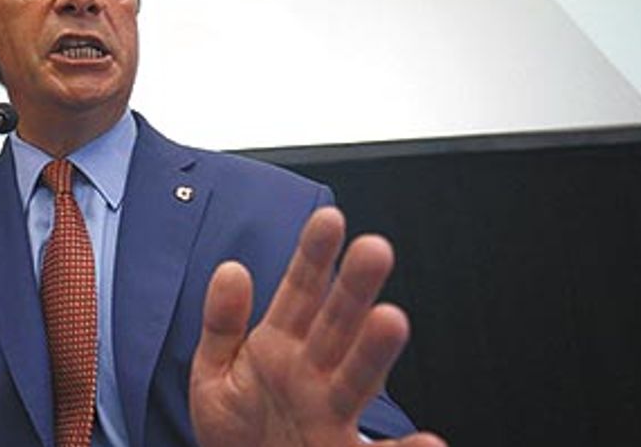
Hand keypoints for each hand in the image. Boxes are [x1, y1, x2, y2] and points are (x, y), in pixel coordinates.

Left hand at [189, 207, 444, 446]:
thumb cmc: (233, 428)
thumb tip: (231, 269)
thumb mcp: (213, 373)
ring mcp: (329, 412)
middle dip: (354, 287)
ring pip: (356, 375)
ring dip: (375, 349)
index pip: (301, 290)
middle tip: (375, 248)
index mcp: (281, 344)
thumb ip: (222, 323)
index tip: (329, 217)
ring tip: (391, 319)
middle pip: (337, 323)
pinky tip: (428, 442)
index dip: (314, 254)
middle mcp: (314, 372)